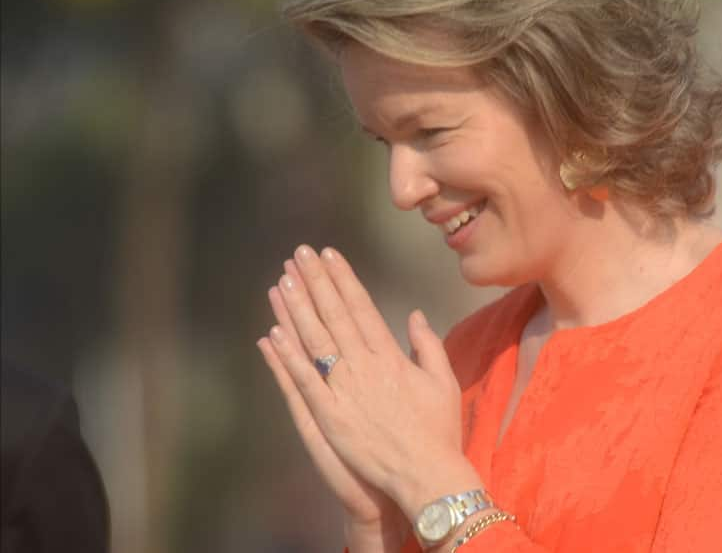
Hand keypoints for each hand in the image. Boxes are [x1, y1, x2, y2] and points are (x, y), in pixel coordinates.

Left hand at [260, 245, 481, 523]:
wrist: (426, 474)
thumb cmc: (438, 430)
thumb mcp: (443, 381)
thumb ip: (427, 344)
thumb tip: (414, 315)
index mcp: (391, 355)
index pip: (361, 306)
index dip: (343, 279)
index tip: (330, 255)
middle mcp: (365, 366)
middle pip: (334, 315)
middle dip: (315, 281)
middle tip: (299, 254)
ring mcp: (344, 390)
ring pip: (314, 340)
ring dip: (297, 308)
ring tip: (282, 281)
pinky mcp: (329, 416)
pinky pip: (304, 380)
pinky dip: (287, 356)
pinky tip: (272, 333)